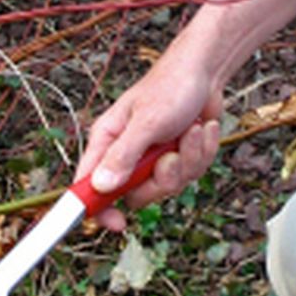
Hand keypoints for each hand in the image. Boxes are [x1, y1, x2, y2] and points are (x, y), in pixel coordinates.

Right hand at [75, 55, 223, 230]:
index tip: (115, 223)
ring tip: (189, 132)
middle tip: (168, 156)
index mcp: (108, 141)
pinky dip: (202, 152)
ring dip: (187, 160)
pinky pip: (191, 174)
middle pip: (136, 195)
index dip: (97, 208)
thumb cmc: (171, 86)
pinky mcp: (179, 158)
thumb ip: (123, 156)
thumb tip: (101, 187)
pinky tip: (201, 129)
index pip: (89, 184)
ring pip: (168, 186)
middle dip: (161, 180)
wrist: (206, 71)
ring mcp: (154, 158)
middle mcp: (127, 153)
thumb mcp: (146, 122)